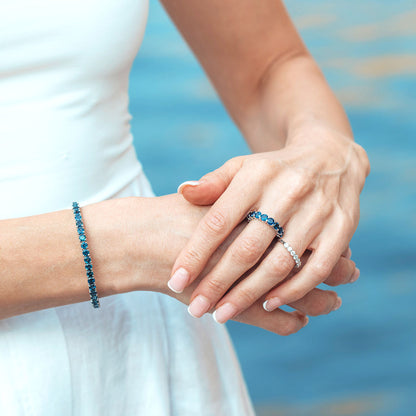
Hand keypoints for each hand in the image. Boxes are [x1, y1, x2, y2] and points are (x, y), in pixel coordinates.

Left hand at [167, 126, 368, 322]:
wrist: (331, 158)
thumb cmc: (274, 170)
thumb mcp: (243, 167)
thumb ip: (213, 183)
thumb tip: (183, 192)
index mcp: (255, 177)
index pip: (219, 221)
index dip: (195, 254)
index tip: (176, 281)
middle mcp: (287, 194)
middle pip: (246, 249)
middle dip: (218, 283)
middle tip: (196, 308)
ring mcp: (316, 213)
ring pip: (279, 264)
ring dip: (249, 294)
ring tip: (223, 314)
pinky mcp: (341, 228)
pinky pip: (317, 268)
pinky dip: (293, 290)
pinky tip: (268, 305)